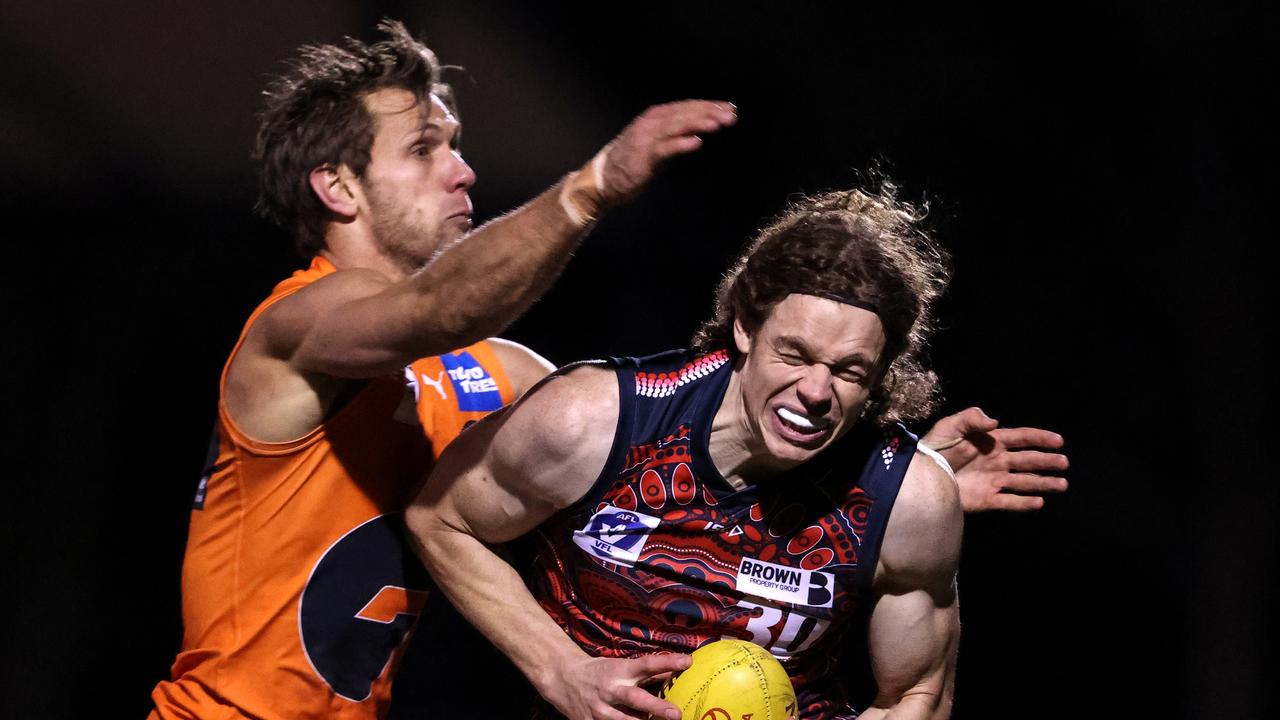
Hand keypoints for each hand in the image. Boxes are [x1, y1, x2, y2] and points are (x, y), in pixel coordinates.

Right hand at [542, 652, 691, 719]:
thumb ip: (646, 673)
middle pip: (636, 699)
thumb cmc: (599, 671)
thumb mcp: (620, 666)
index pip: (647, 664)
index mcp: (620, 670)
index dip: (666, 662)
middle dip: (656, 707)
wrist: (562, 678)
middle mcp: (611, 689)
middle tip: (676, 714)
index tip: (686, 662)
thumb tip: (674, 673)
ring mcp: (599, 710)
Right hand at [599, 100, 736, 204]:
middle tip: (731, 115)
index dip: (709, 106)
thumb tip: (702, 128)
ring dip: (698, 123)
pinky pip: (665, 149)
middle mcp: (652, 123)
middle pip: (685, 113)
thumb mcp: (658, 142)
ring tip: (718, 123)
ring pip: (676, 126)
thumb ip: (677, 134)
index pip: (687, 107)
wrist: (604, 179)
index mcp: (656, 116)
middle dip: (709, 113)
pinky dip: (681, 144)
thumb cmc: (633, 161)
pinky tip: (696, 142)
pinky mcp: (644, 157)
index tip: (730, 108)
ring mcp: (647, 139)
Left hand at [921, 407, 1068, 512]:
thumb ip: (972, 419)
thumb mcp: (949, 427)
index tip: (1059, 441)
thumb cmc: (934, 448)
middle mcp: (996, 461)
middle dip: (1047, 461)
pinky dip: (1024, 503)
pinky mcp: (986, 500)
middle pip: (1027, 460)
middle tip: (1065, 463)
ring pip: (1024, 482)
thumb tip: (996, 422)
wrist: (921, 477)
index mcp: (990, 442)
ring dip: (1043, 483)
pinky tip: (1040, 502)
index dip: (1040, 438)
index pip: (1020, 438)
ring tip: (1062, 484)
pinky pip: (1009, 502)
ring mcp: (993, 481)